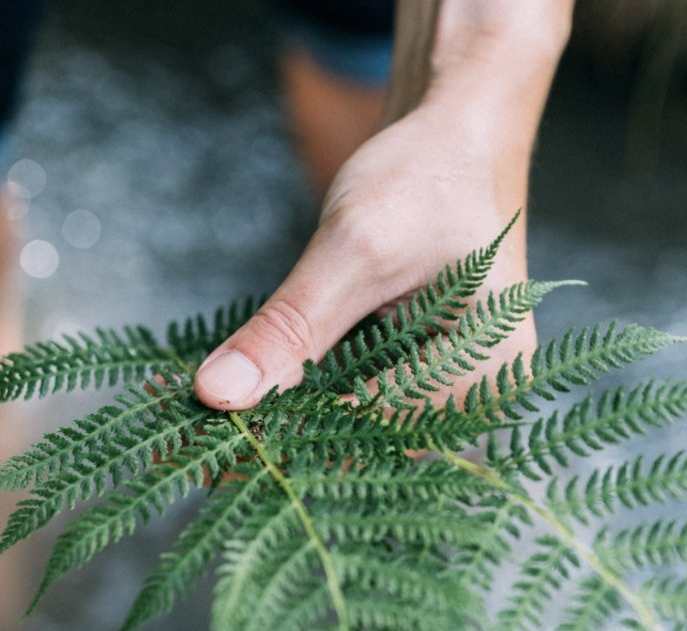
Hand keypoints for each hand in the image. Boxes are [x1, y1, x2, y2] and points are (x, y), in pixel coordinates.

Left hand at [192, 107, 531, 410]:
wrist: (461, 127)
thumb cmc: (428, 175)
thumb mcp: (352, 248)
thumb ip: (290, 327)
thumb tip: (218, 395)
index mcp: (487, 376)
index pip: (371, 435)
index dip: (286, 442)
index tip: (210, 447)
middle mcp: (482, 394)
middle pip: (365, 439)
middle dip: (283, 433)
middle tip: (200, 432)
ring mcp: (457, 381)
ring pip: (358, 422)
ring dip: (290, 414)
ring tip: (217, 418)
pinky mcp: (428, 364)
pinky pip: (362, 394)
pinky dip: (309, 387)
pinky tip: (256, 383)